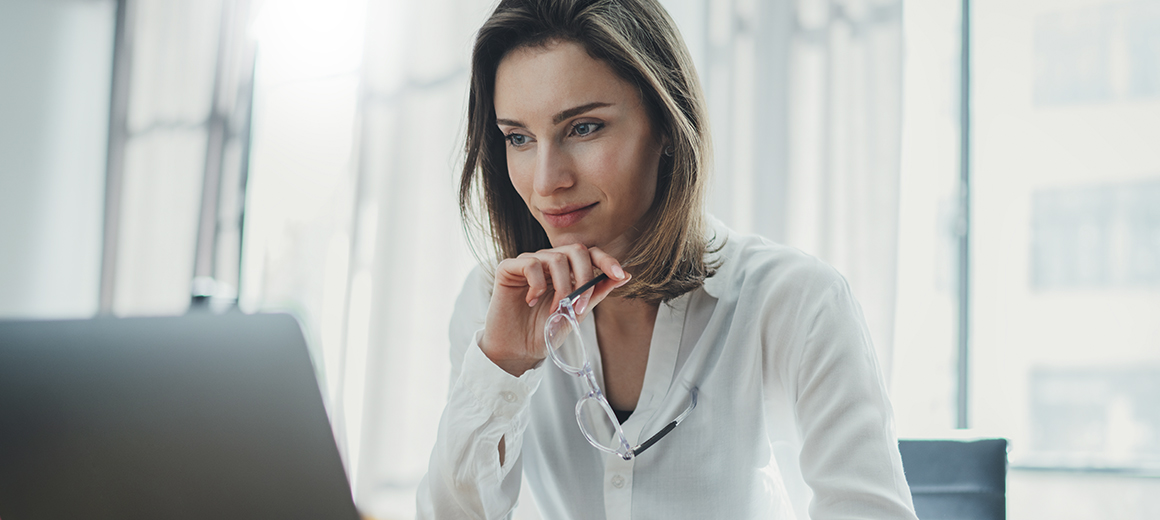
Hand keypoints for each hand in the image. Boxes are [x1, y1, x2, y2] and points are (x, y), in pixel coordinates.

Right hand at [481, 244, 629, 375]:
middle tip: (579, 305)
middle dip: (584, 277)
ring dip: (562, 288)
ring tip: (554, 311)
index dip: (606, 260)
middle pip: (576, 250)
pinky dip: (537, 285)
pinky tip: (532, 301)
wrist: (518, 350)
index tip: (619, 275)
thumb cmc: (544, 331)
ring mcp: (528, 262)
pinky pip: (531, 263)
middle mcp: (548, 261)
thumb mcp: (577, 312)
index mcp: (566, 270)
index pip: (589, 253)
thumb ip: (597, 292)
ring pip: (556, 258)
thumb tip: (626, 275)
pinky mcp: (508, 268)